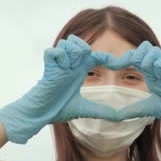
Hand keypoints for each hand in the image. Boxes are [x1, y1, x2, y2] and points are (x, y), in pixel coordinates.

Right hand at [0, 34, 120, 143]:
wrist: (40, 114)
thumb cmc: (59, 108)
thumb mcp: (85, 109)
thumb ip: (102, 111)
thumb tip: (120, 117)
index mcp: (80, 71)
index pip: (96, 55)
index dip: (108, 58)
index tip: (117, 65)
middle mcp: (70, 65)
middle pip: (80, 43)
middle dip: (85, 50)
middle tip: (82, 66)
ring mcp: (59, 65)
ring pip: (67, 43)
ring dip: (72, 53)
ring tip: (70, 68)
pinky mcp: (48, 68)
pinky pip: (53, 51)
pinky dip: (59, 56)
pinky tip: (61, 68)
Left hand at [91, 41, 160, 146]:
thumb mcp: (147, 109)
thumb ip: (131, 110)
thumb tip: (115, 116)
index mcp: (151, 74)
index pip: (136, 56)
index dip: (124, 58)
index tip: (112, 65)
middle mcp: (158, 69)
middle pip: (145, 47)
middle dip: (134, 55)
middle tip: (127, 66)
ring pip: (154, 51)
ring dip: (147, 61)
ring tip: (148, 76)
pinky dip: (160, 66)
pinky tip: (159, 78)